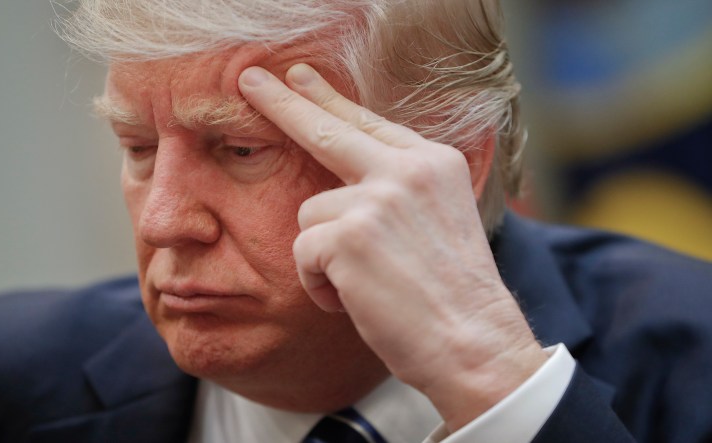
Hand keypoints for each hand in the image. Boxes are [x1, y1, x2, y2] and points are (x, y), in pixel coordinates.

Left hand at [238, 64, 546, 429]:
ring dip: (324, 255)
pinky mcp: (348, 236)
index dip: (330, 100)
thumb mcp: (440, 221)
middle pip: (325, 129)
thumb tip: (345, 179)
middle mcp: (407, 170)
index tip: (301, 78)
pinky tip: (354, 300)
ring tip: (364, 283)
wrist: (474, 344)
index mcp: (434, 164)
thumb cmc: (453, 296)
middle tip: (249, 79)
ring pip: (311, 214)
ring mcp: (377, 199)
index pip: (369, 123)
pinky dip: (319, 284)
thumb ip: (400, 190)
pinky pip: (304, 253)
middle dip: (282, 103)